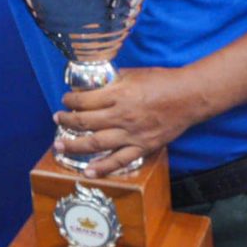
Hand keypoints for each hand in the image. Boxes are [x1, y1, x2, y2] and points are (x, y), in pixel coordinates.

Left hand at [53, 67, 207, 177]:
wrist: (189, 97)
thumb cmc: (161, 81)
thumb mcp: (131, 74)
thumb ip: (111, 81)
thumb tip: (94, 85)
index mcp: (117, 95)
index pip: (83, 101)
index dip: (69, 101)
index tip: (65, 100)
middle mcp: (121, 116)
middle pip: (84, 122)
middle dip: (66, 121)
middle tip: (57, 119)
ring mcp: (132, 134)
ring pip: (96, 143)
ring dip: (74, 146)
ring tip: (60, 146)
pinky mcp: (143, 147)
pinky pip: (119, 161)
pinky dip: (102, 168)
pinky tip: (88, 172)